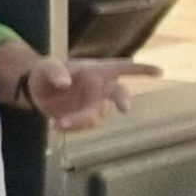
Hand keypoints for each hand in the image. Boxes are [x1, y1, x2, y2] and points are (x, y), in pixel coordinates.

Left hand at [25, 55, 160, 130]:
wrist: (36, 91)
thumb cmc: (46, 72)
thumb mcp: (45, 67)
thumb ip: (54, 71)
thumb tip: (65, 83)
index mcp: (95, 71)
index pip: (122, 67)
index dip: (141, 69)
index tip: (160, 72)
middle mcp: (100, 88)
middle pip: (119, 93)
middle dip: (123, 100)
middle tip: (124, 108)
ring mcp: (95, 104)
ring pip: (98, 116)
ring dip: (81, 121)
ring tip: (58, 123)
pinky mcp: (87, 118)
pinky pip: (86, 127)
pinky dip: (71, 128)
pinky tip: (55, 125)